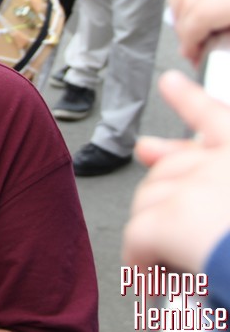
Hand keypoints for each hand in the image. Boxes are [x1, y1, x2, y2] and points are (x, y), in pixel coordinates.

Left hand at [123, 70, 229, 273]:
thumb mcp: (228, 195)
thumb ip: (219, 176)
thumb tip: (176, 164)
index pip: (216, 117)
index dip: (191, 99)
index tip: (170, 83)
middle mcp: (224, 164)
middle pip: (174, 168)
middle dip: (164, 194)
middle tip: (158, 216)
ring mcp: (199, 188)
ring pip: (152, 199)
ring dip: (157, 231)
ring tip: (174, 260)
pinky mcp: (173, 219)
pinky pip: (138, 234)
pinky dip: (142, 259)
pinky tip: (152, 276)